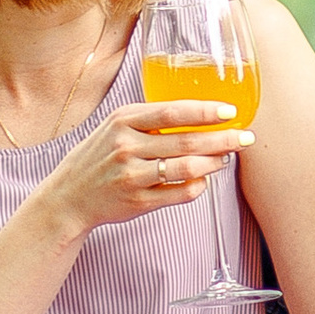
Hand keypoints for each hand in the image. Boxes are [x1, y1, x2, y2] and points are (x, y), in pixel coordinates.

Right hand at [37, 101, 251, 239]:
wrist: (69, 196)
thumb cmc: (100, 155)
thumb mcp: (116, 126)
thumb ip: (150, 119)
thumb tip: (199, 113)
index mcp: (123, 121)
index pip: (171, 112)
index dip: (204, 111)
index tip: (230, 111)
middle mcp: (127, 148)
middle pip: (185, 141)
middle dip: (222, 139)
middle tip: (245, 137)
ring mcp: (132, 177)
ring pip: (186, 168)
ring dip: (213, 163)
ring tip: (227, 158)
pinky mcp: (138, 202)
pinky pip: (178, 194)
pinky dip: (197, 186)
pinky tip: (204, 180)